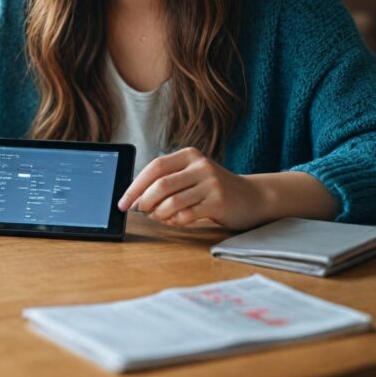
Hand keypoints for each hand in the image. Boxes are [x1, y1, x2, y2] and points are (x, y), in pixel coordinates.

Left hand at [117, 147, 266, 229]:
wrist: (253, 197)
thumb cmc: (214, 189)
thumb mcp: (192, 175)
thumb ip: (168, 181)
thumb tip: (134, 197)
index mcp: (189, 155)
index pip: (154, 167)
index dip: (135, 186)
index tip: (122, 201)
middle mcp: (200, 166)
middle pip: (160, 185)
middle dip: (143, 201)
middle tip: (139, 211)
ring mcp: (211, 183)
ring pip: (172, 202)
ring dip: (159, 214)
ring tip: (159, 217)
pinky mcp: (218, 202)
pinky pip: (186, 215)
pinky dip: (174, 221)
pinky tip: (175, 221)